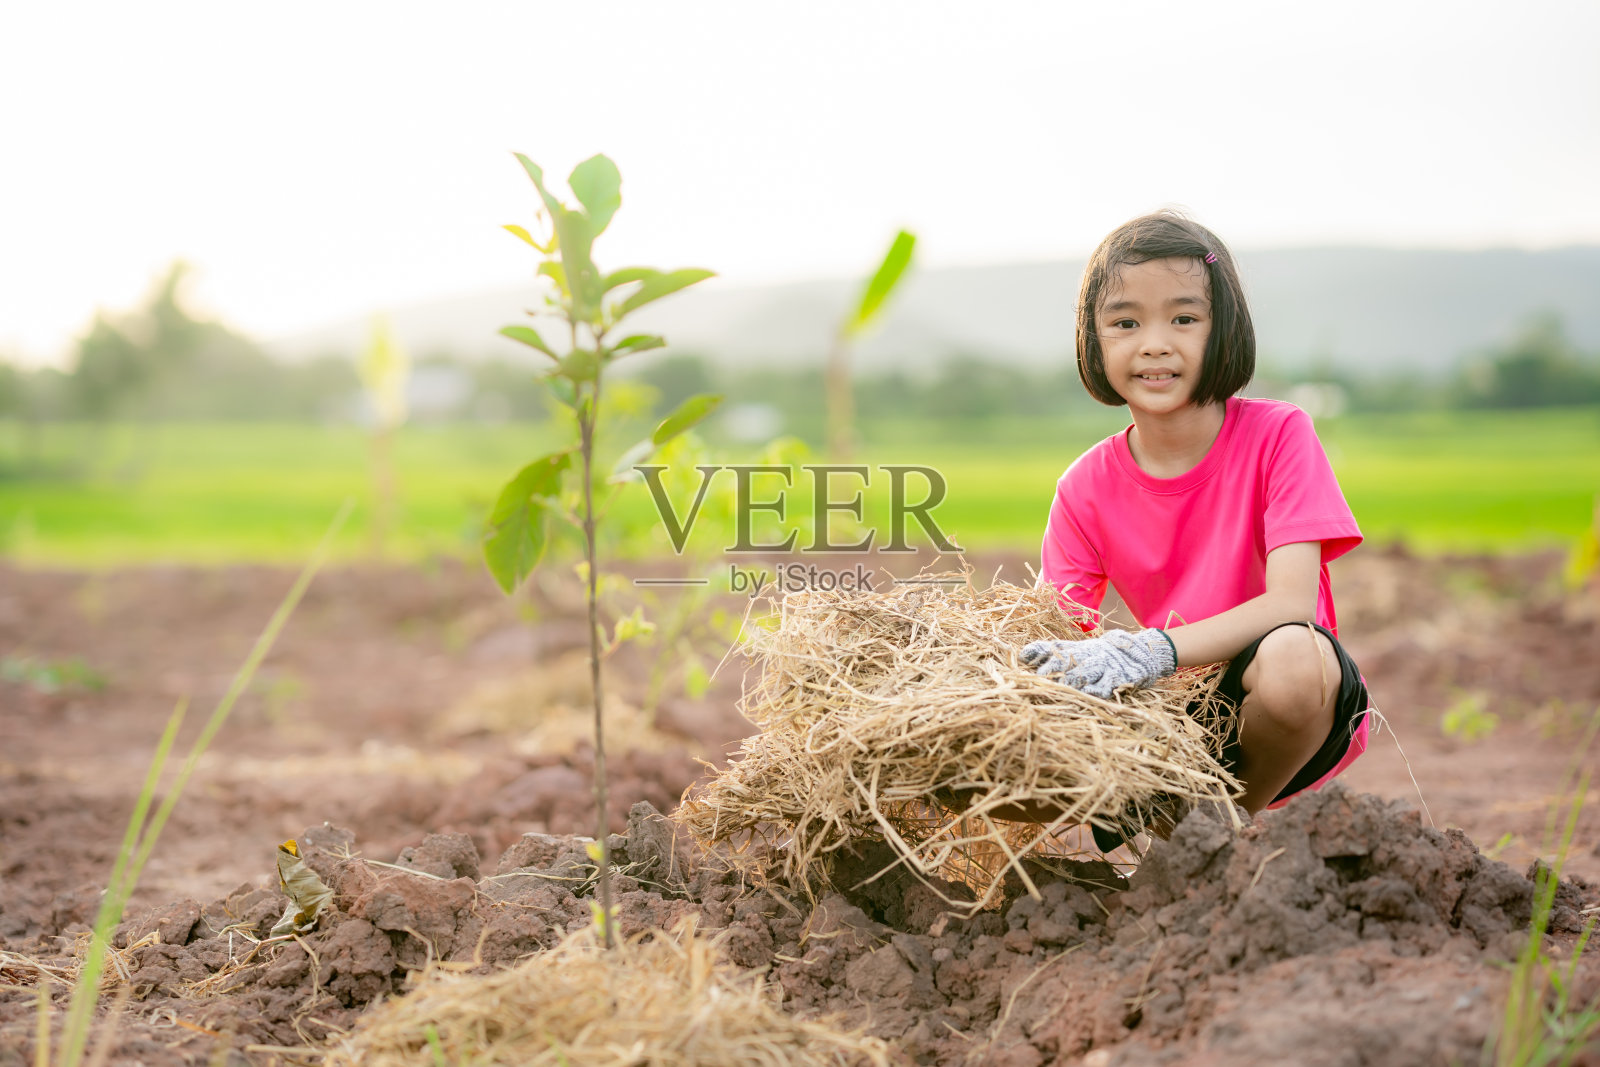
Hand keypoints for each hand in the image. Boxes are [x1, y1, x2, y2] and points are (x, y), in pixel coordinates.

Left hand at [1020, 628, 1176, 698]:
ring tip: (1060, 687)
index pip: (1054, 652)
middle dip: (1051, 671)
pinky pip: (1107, 685)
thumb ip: (1049, 651)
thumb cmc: (1097, 655)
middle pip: (1067, 662)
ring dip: (1072, 680)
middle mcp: (1087, 657)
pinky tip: (1088, 693)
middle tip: (1038, 681)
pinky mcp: (1119, 678)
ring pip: (1085, 673)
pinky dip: (1097, 689)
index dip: (1041, 657)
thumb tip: (1023, 654)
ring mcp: (1103, 667)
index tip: (1027, 664)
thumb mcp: (1075, 651)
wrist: (1137, 653)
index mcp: (1075, 651)